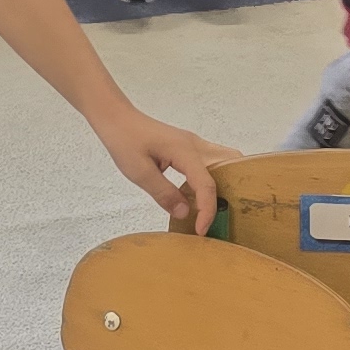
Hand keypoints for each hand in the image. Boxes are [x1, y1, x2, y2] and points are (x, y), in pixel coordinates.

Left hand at [99, 110, 234, 230]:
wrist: (118, 119)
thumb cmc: (125, 141)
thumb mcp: (140, 172)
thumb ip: (164, 193)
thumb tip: (185, 213)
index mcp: (185, 152)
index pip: (207, 184)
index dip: (207, 210)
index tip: (201, 230)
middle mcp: (196, 145)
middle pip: (230, 165)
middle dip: (232, 191)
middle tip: (223, 215)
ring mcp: (194, 144)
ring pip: (225, 160)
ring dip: (226, 182)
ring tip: (217, 206)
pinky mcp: (189, 147)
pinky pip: (212, 162)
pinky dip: (214, 178)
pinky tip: (200, 195)